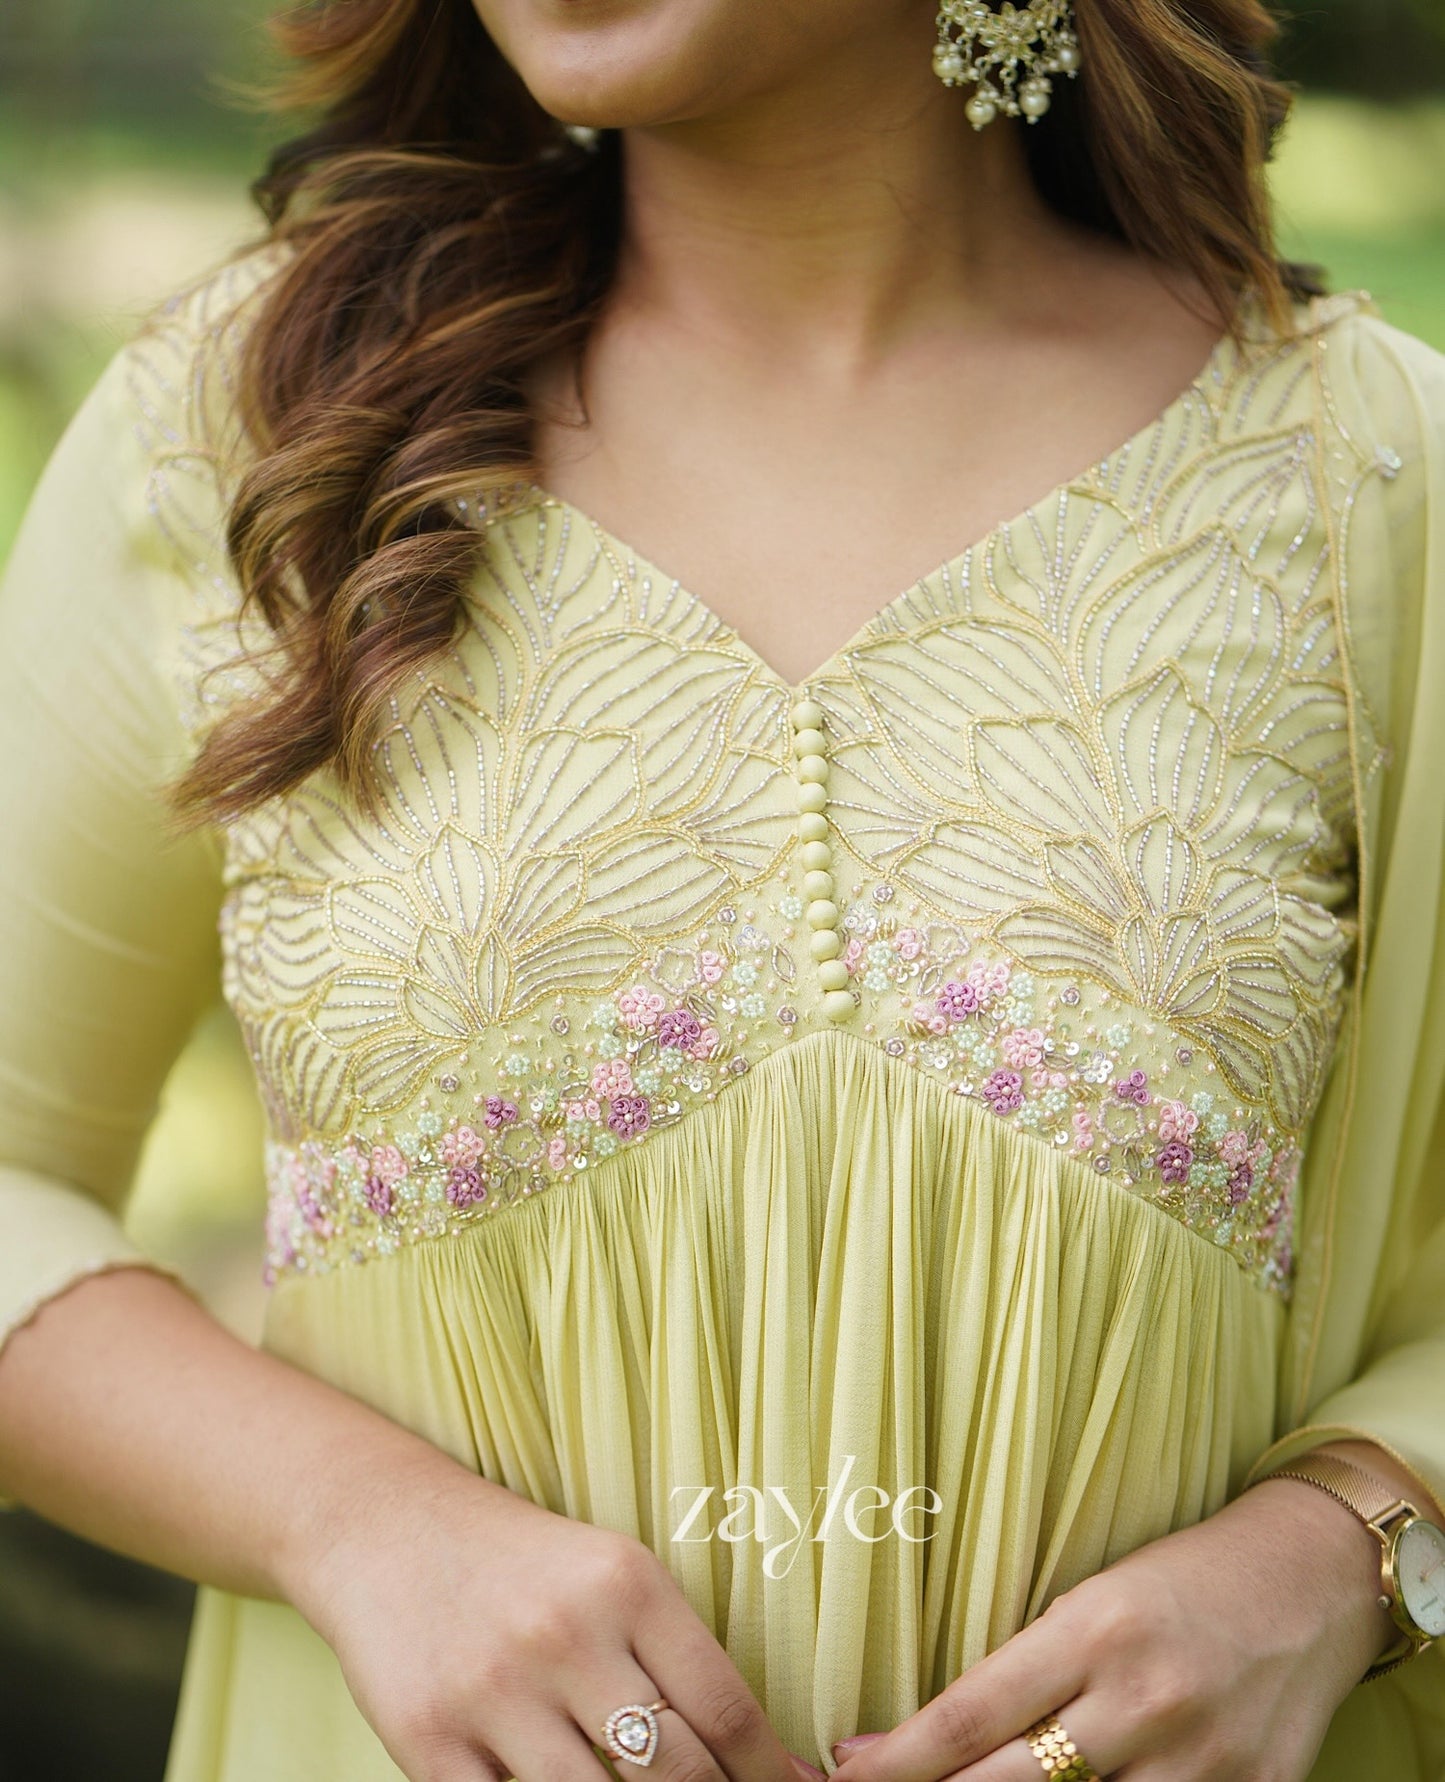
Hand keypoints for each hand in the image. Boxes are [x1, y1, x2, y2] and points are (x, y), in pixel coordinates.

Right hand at [289, 1449, 821, 1781]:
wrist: (386, 1527)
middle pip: (674, 1769)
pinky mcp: (430, 1740)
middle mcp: (566, 1635)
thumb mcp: (609, 1569)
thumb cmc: (520, 1560)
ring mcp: (495, 1693)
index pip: (724, 1706)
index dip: (764, 1770)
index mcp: (625, 1583)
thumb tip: (755, 1753)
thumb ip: (671, 1649)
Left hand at [827, 1465, 1400, 1780]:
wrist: (1313, 1576)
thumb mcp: (1098, 1597)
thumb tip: (948, 1732)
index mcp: (1096, 1630)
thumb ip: (1037, 1667)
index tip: (846, 1766)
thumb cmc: (1185, 1576)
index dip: (901, 1757)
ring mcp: (1203, 1761)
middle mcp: (1146, 1700)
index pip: (974, 1711)